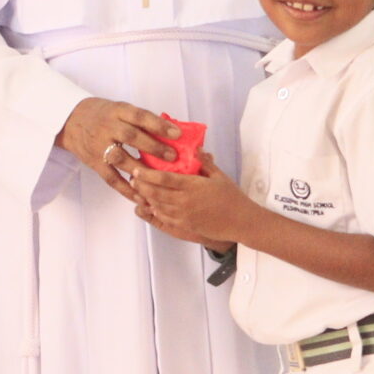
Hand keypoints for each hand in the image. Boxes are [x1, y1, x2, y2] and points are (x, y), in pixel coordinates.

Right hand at [58, 99, 180, 201]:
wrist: (70, 121)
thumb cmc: (103, 114)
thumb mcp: (119, 108)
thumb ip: (140, 120)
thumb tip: (171, 131)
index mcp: (117, 111)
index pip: (140, 116)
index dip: (159, 125)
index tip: (178, 134)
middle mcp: (107, 127)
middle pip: (131, 137)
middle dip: (154, 147)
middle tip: (173, 157)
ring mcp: (99, 146)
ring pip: (121, 159)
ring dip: (142, 170)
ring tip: (160, 179)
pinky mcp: (94, 163)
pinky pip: (112, 178)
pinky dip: (127, 189)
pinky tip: (142, 197)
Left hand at [130, 152, 251, 249]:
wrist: (241, 221)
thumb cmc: (232, 197)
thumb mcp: (219, 176)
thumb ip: (204, 162)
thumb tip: (195, 148)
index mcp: (193, 186)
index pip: (164, 179)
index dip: (147, 174)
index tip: (137, 169)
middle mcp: (185, 201)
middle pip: (156, 193)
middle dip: (141, 186)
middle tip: (132, 178)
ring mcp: (183, 215)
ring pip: (157, 206)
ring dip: (145, 198)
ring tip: (138, 190)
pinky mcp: (185, 226)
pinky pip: (164, 219)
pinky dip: (155, 211)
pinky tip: (151, 206)